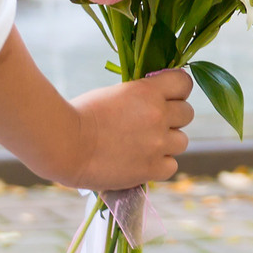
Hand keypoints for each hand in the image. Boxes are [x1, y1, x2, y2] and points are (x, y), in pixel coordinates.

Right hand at [58, 68, 192, 190]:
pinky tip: (142, 162)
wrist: (64, 144)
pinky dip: (160, 165)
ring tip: (144, 145)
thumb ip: (139, 96)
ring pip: (182, 141)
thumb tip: (154, 100)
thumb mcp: (113, 94)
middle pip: (187, 113)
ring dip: (167, 143)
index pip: (184, 83)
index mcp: (147, 91)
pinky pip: (171, 166)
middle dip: (172, 118)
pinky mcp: (151, 168)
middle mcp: (158, 115)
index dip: (177, 91)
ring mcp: (157, 143)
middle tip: (151, 124)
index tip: (166, 96)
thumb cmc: (80, 115)